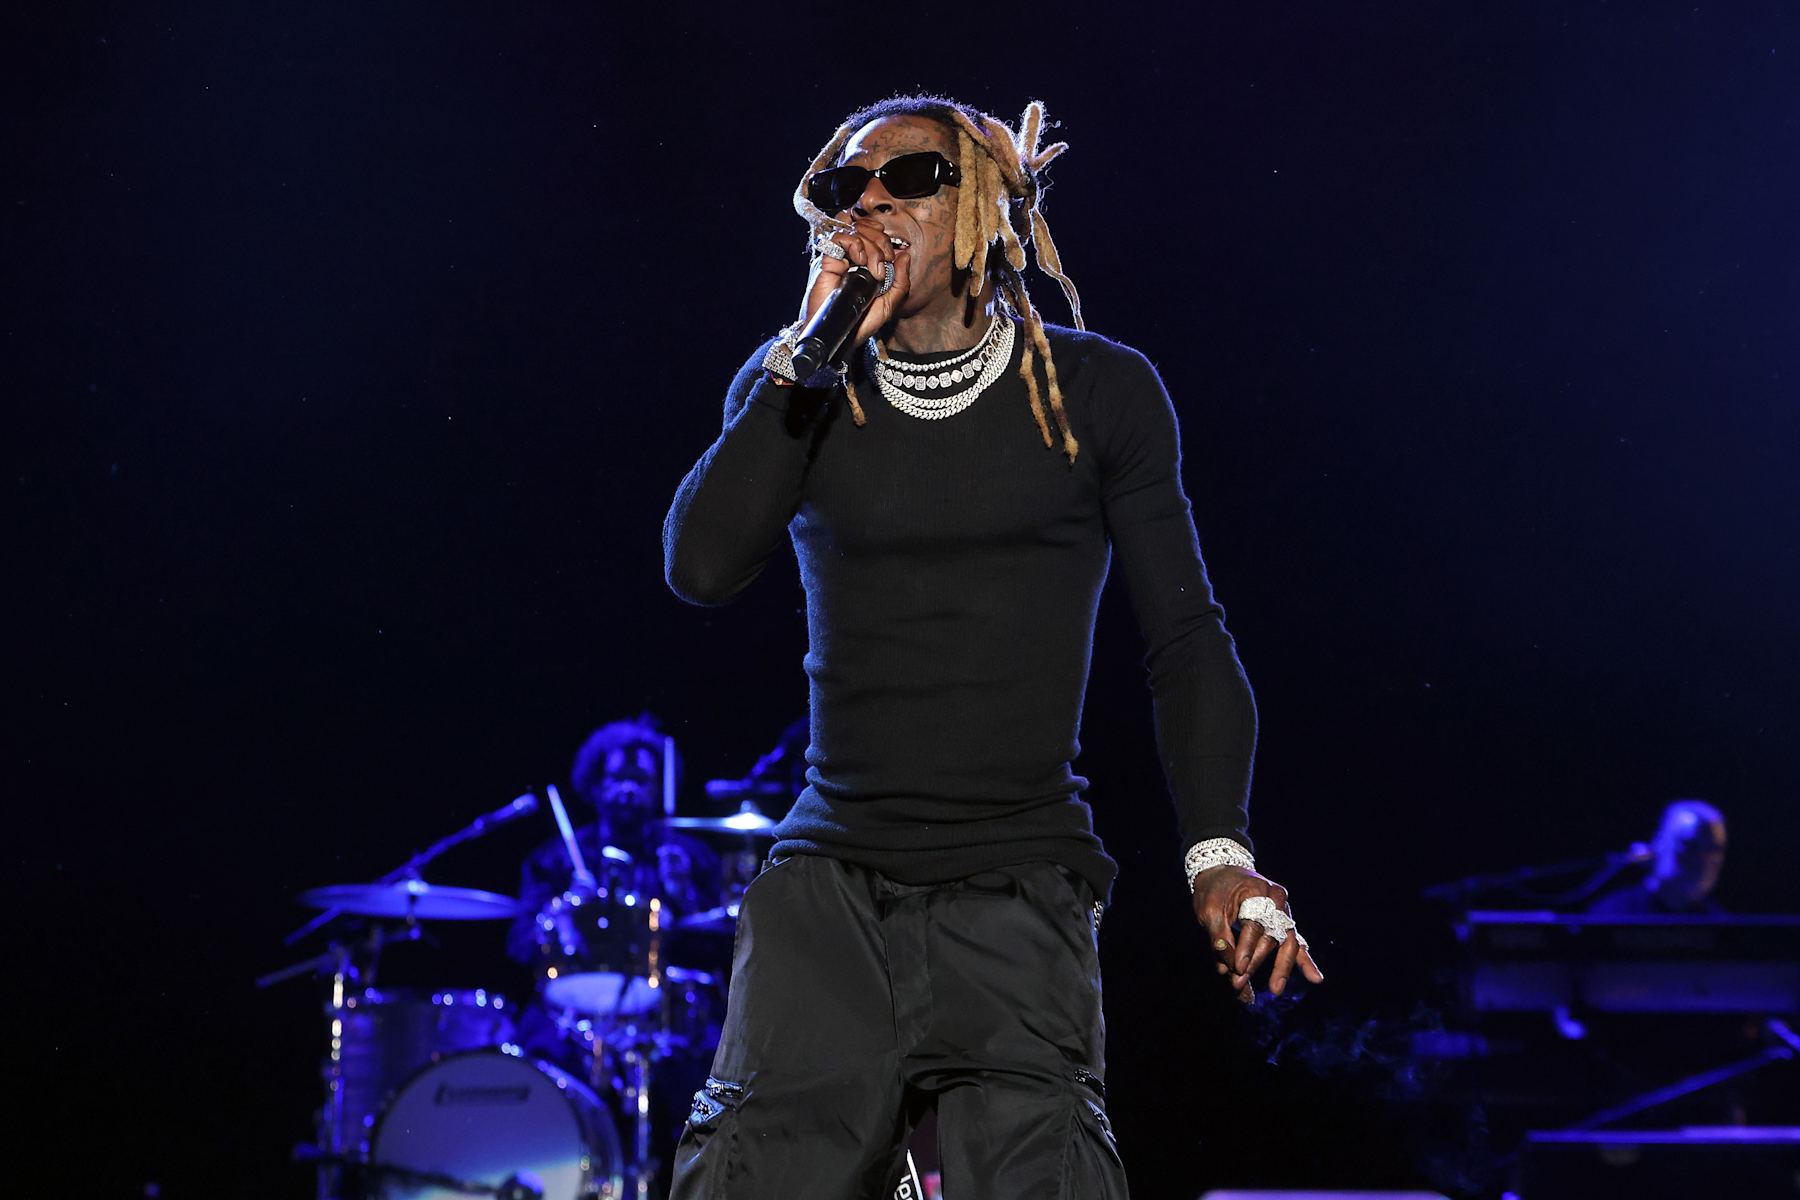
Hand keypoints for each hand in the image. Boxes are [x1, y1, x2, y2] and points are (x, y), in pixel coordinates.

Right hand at [799, 216, 911, 343]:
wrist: (840, 336)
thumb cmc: (860, 323)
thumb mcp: (889, 304)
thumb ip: (901, 282)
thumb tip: (905, 255)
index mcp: (866, 262)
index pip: (873, 232)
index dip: (883, 237)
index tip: (890, 257)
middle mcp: (851, 257)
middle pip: (866, 228)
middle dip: (880, 243)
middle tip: (882, 267)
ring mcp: (839, 257)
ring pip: (855, 230)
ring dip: (869, 245)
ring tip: (870, 268)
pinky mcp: (827, 261)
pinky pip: (839, 237)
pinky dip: (853, 244)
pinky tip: (857, 262)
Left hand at [1191, 865, 1323, 1003]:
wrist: (1223, 871)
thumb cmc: (1215, 890)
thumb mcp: (1209, 909)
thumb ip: (1218, 937)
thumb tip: (1225, 969)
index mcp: (1259, 891)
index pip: (1254, 924)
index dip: (1245, 948)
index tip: (1237, 968)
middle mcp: (1277, 901)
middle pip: (1272, 936)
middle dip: (1257, 962)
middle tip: (1239, 982)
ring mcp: (1284, 912)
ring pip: (1288, 942)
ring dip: (1281, 967)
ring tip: (1275, 988)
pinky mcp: (1284, 923)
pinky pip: (1297, 943)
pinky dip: (1305, 961)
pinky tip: (1315, 978)